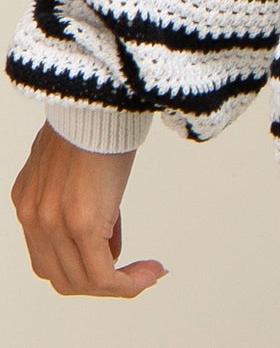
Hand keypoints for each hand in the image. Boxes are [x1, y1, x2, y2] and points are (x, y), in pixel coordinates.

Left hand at [10, 121, 166, 296]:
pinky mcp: (81, 224)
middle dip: (100, 282)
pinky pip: (102, 275)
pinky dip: (127, 284)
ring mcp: (52, 223)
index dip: (82, 264)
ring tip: (147, 272)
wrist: (100, 96)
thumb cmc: (96, 116)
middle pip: (62, 277)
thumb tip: (106, 227)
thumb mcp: (78, 158)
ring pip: (81, 282)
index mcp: (29, 199)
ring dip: (117, 285)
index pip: (49, 256)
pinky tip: (150, 271)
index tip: (117, 256)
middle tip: (135, 272)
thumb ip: (79, 193)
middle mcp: (33, 216)